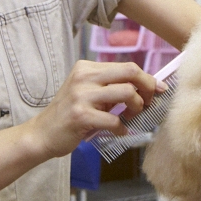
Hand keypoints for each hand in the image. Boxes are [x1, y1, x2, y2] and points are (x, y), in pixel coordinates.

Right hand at [24, 60, 162, 159]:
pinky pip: (115, 120)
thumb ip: (110, 87)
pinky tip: (118, 131)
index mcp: (86, 67)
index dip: (147, 78)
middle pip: (130, 72)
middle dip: (148, 88)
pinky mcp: (81, 115)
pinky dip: (122, 128)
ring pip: (127, 93)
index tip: (158, 90)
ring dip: (137, 108)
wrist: (42, 134)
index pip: (126, 67)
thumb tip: (145, 87)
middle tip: (149, 103)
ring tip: (131, 117)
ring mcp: (82, 95)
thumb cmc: (69, 115)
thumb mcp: (87, 93)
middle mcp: (84, 76)